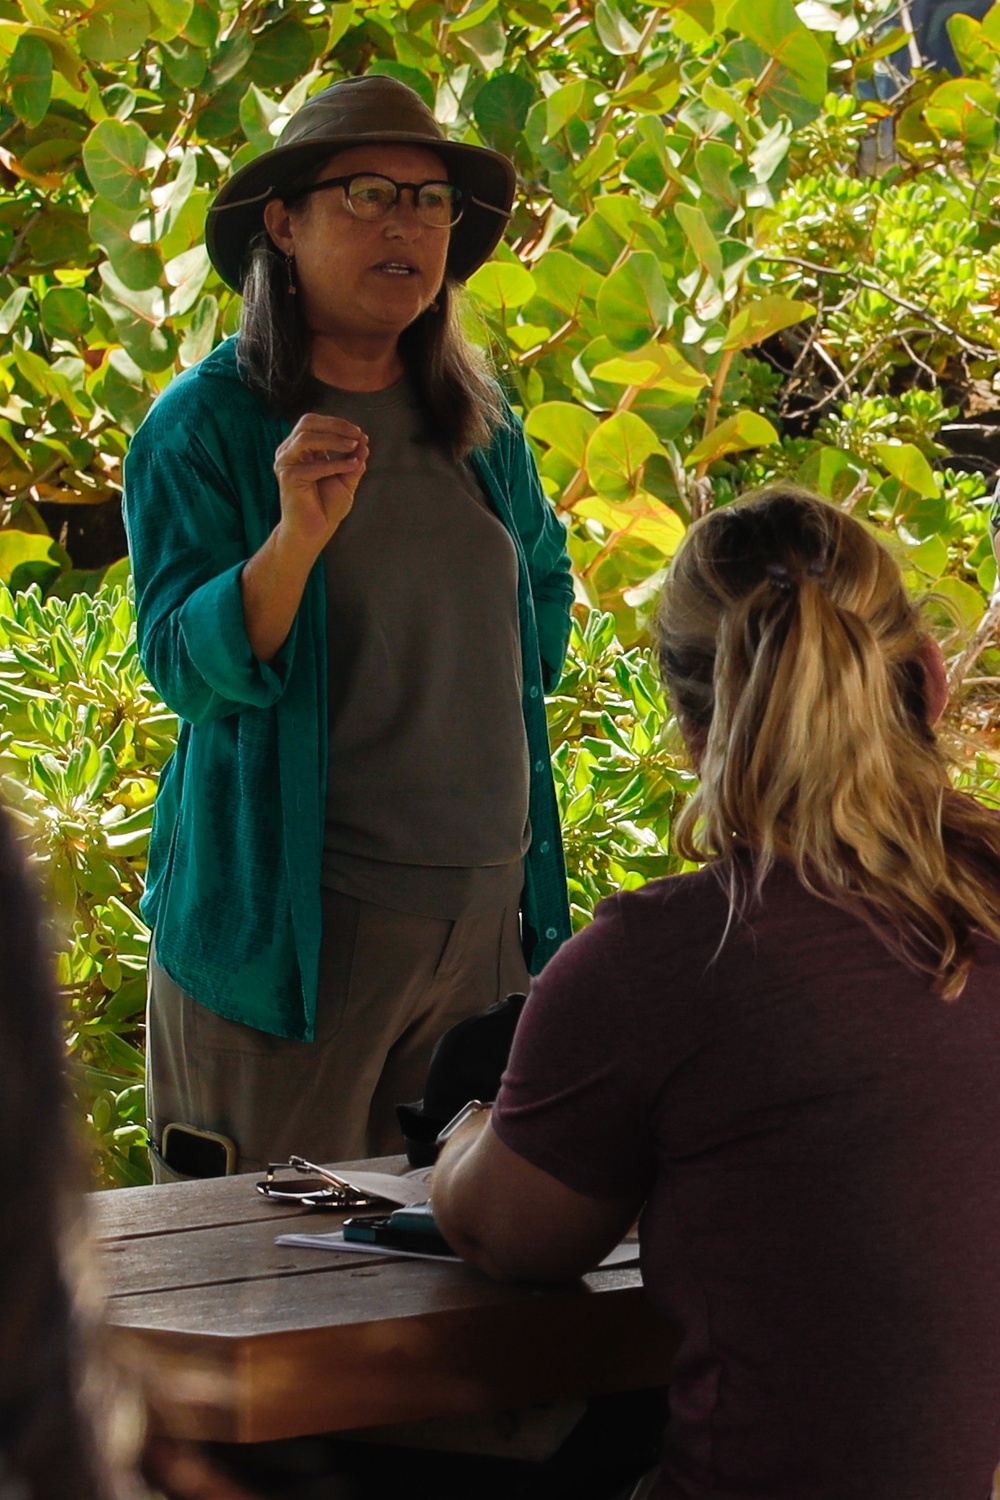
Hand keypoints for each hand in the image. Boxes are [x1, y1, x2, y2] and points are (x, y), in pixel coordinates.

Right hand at [273, 413, 368, 552]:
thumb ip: (353, 461)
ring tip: (354, 446)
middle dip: (336, 426)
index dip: (338, 424)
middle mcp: (289, 453)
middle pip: (307, 423)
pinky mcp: (288, 478)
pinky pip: (314, 466)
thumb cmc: (326, 507)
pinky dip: (336, 464)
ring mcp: (286, 464)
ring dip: (334, 439)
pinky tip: (352, 466)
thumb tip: (364, 443)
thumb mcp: (346, 480)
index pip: (315, 423)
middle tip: (357, 435)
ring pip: (306, 438)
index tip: (360, 434)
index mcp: (300, 449)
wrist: (314, 532)